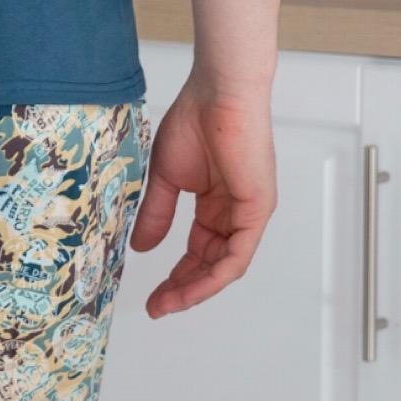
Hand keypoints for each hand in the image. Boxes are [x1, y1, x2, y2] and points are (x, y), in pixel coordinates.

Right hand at [131, 75, 275, 317]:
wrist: (217, 93)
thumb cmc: (195, 122)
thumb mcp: (166, 177)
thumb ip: (157, 214)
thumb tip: (142, 248)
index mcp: (217, 204)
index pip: (199, 251)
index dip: (176, 276)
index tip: (150, 295)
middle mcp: (235, 213)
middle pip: (211, 264)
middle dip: (183, 288)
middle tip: (156, 307)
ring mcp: (249, 213)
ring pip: (225, 266)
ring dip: (196, 289)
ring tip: (168, 303)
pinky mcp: (258, 209)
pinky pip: (238, 255)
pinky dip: (215, 275)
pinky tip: (192, 287)